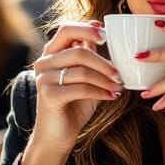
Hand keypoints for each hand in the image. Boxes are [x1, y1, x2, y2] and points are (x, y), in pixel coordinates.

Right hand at [30, 21, 122, 154]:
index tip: (106, 35)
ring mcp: (44, 79)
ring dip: (106, 80)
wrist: (57, 136)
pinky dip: (100, 92)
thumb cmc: (74, 105)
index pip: (66, 29)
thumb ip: (90, 58)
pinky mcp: (49, 95)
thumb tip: (106, 37)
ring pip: (82, 71)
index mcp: (51, 54)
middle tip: (120, 73)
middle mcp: (44, 63)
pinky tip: (112, 97)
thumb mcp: (85, 78)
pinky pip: (81, 88)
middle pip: (78, 52)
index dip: (87, 29)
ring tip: (119, 87)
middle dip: (104, 62)